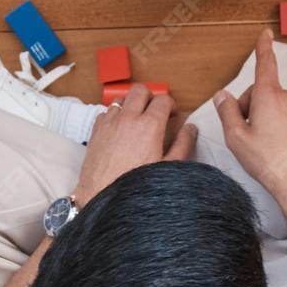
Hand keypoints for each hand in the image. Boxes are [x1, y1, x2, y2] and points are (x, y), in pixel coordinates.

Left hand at [75, 83, 196, 201]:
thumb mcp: (168, 168)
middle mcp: (128, 118)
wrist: (103, 196)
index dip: (170, 105)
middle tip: (154, 111)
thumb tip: (190, 129)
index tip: (172, 114)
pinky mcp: (96, 130)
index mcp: (150, 125)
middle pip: (140, 90)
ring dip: (131, 105)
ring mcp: (110, 122)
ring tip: (136, 120)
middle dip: (150, 97)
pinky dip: (114, 116)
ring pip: (121, 99)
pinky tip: (119, 130)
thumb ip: (183, 144)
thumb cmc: (135, 186)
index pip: (163, 100)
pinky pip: (106, 112)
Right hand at [213, 30, 286, 231]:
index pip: (265, 64)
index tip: (266, 34)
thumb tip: (222, 95)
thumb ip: (227, 112)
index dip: (263, 48)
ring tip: (261, 146)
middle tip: (245, 134)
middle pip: (263, 94)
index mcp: (269, 96)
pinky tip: (276, 151)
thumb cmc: (268, 161)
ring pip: (276, 109)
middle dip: (251, 108)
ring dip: (265, 120)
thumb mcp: (236, 137)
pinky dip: (279, 130)